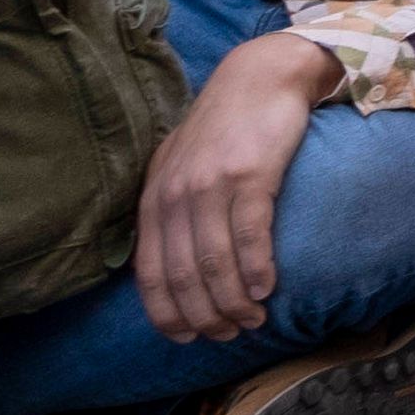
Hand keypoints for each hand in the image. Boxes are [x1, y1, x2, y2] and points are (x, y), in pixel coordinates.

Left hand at [132, 30, 336, 344]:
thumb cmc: (225, 128)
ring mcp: (211, 184)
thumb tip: (174, 265)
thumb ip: (171, 209)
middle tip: (228, 334)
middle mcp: (176, 194)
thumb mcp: (182, 166)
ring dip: (233, 302)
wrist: (262, 76)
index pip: (149, 273)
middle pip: (182, 275)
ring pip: (214, 263)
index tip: (187, 338)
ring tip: (252, 319)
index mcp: (155, 198)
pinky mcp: (250, 175)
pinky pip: (249, 236)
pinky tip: (265, 289)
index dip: (166, 313)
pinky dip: (255, 270)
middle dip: (204, 316)